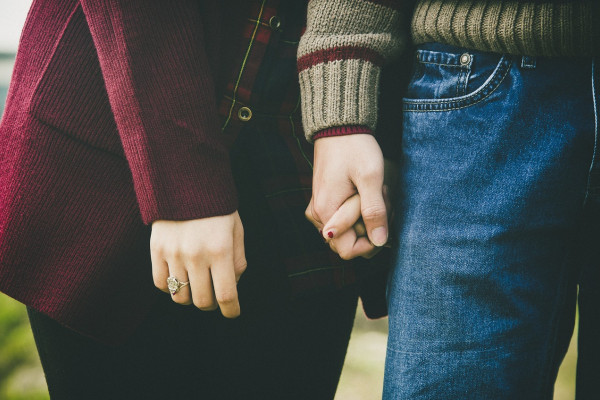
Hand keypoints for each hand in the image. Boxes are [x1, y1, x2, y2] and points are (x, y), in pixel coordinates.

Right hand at [150, 211, 246, 317]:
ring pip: (180, 297)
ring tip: (198, 285)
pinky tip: (180, 278)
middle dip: (212, 304)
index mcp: (220, 250)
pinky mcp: (156, 250)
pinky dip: (171, 288)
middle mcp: (196, 255)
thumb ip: (238, 259)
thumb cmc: (217, 207)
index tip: (233, 313)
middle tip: (216, 296)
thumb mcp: (236, 229)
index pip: (226, 294)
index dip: (231, 310)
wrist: (185, 181)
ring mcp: (173, 254)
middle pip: (203, 301)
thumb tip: (234, 285)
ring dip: (192, 297)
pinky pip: (161, 284)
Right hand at [306, 134, 387, 258]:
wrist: (339, 126)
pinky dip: (357, 211)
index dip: (370, 244)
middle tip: (381, 200)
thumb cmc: (355, 148)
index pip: (347, 251)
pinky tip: (367, 192)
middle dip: (369, 229)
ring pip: (346, 231)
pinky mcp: (324, 200)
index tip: (383, 222)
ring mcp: (319, 208)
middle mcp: (318, 215)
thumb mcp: (371, 178)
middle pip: (347, 243)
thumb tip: (380, 242)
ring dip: (365, 219)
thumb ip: (374, 212)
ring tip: (376, 193)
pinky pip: (342, 219)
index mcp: (327, 213)